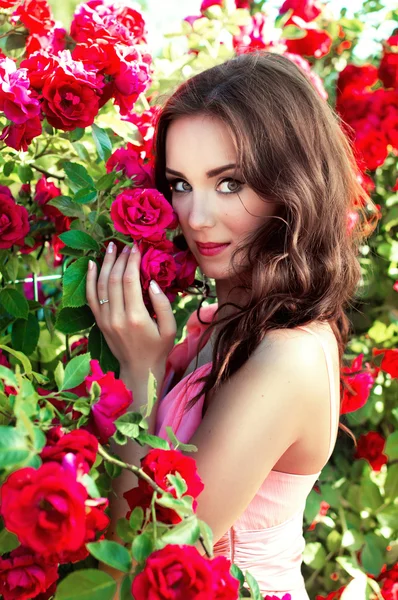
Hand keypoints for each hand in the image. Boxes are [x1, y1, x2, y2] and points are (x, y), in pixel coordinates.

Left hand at [86, 241, 176, 376]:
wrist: (138, 369)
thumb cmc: (158, 348)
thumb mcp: (170, 329)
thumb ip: (162, 304)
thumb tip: (152, 282)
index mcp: (136, 317)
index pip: (130, 280)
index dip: (132, 261)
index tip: (137, 247)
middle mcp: (117, 316)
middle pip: (114, 279)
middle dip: (120, 259)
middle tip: (126, 244)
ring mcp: (105, 319)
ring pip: (101, 285)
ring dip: (105, 263)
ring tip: (111, 247)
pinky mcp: (99, 322)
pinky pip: (90, 297)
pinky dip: (89, 279)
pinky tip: (91, 264)